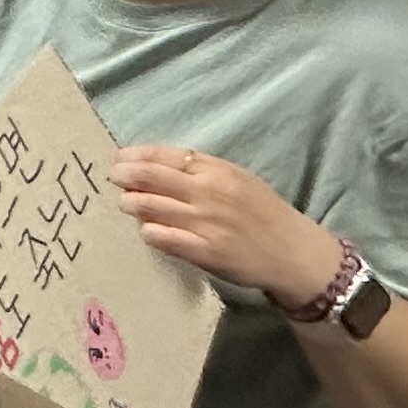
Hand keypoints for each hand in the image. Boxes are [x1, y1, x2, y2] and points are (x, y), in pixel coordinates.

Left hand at [114, 145, 338, 308]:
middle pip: (153, 177)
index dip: (138, 155)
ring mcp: (206, 223)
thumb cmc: (265, 214)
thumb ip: (205, 172)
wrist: (293, 252)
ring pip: (152, 207)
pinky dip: (149, 232)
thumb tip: (161, 166)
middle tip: (114, 177)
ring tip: (126, 203)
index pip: (168, 156)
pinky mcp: (205, 252)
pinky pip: (164, 238)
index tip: (121, 157)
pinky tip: (145, 230)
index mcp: (219, 171)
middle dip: (126, 175)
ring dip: (132, 203)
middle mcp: (210, 193)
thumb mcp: (240, 180)